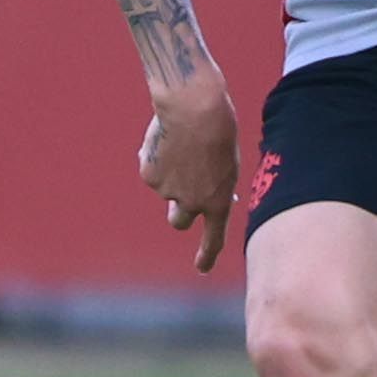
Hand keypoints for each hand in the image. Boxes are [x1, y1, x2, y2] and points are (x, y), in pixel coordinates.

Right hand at [139, 81, 242, 274]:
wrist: (195, 107)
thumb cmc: (219, 127)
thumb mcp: (226, 161)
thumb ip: (212, 183)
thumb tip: (191, 193)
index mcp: (219, 202)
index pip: (214, 239)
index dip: (207, 255)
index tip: (201, 268)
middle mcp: (193, 204)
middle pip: (179, 220)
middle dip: (178, 210)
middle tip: (182, 188)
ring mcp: (168, 192)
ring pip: (165, 188)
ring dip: (169, 173)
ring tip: (181, 141)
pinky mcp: (149, 175)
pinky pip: (151, 167)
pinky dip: (156, 155)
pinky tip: (166, 136)